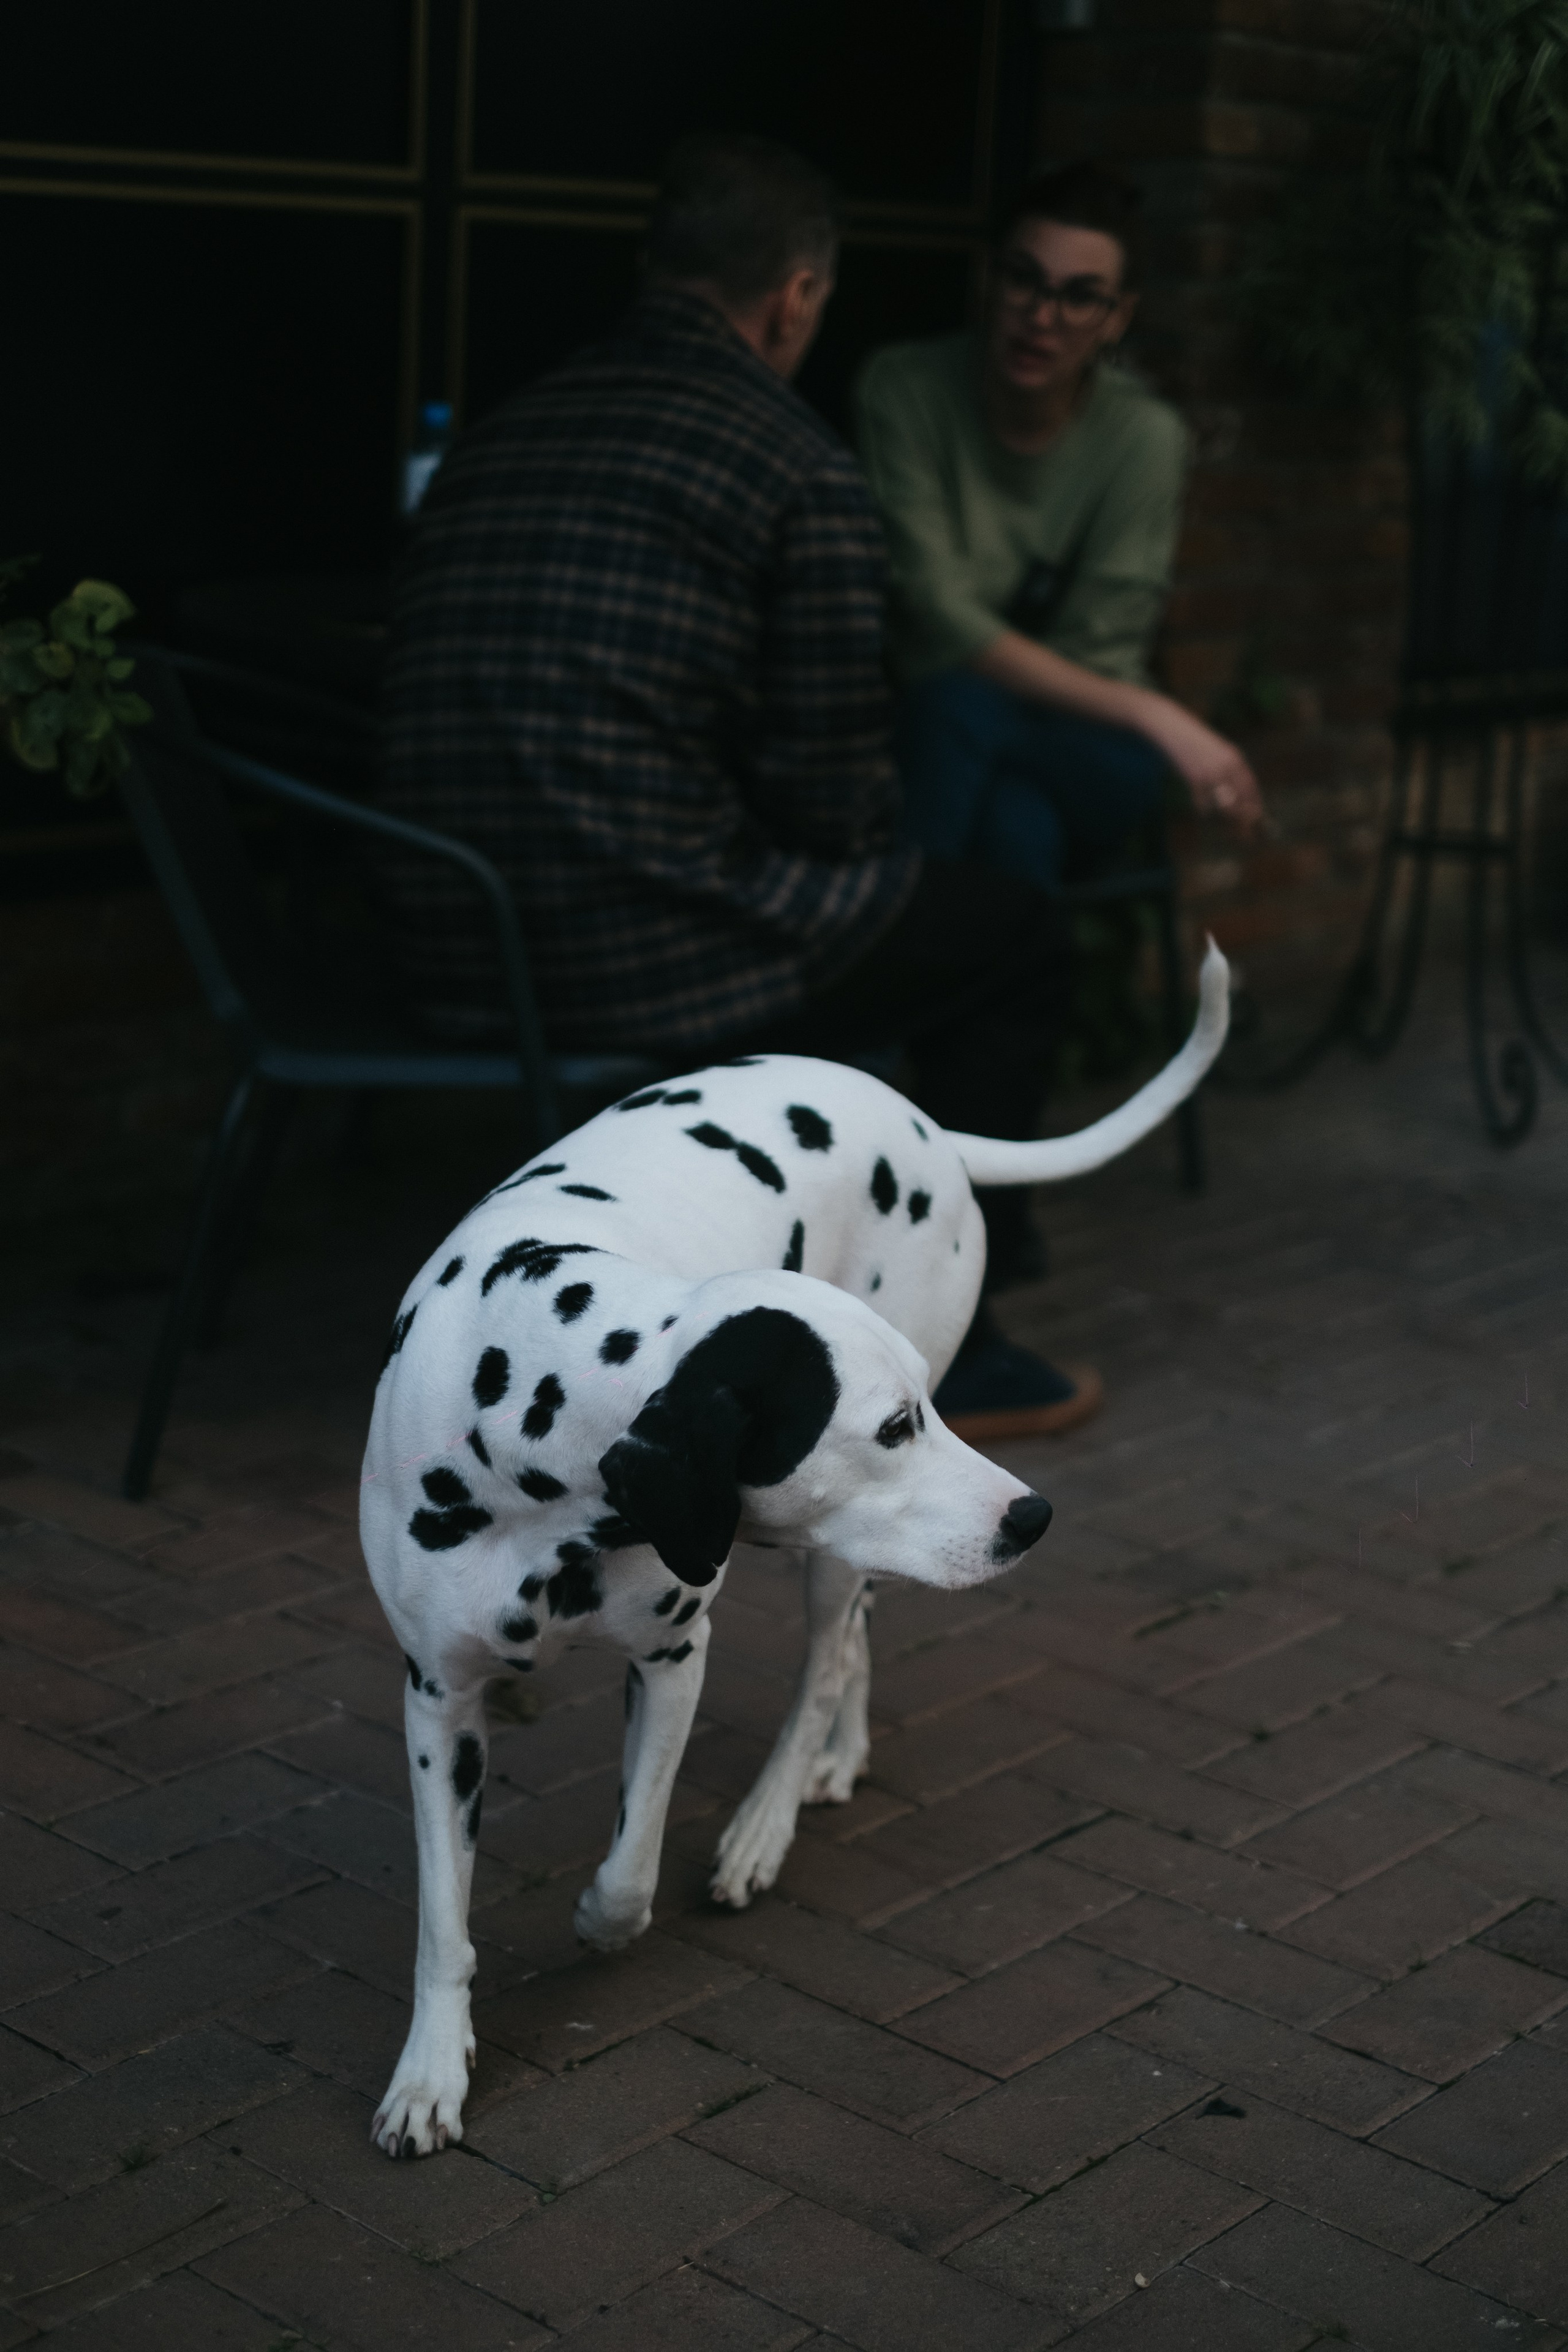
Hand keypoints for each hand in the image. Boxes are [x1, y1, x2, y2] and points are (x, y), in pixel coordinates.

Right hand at [1141, 699, 1263, 835]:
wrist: (1173, 728)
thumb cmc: (1196, 742)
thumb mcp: (1217, 752)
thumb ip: (1229, 770)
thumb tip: (1236, 797)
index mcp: (1235, 758)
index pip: (1250, 787)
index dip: (1255, 805)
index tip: (1257, 819)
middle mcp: (1226, 766)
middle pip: (1240, 801)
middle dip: (1243, 821)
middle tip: (1245, 836)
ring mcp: (1209, 772)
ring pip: (1223, 806)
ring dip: (1224, 818)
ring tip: (1224, 826)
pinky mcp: (1193, 778)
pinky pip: (1202, 803)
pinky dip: (1203, 808)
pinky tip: (1201, 806)